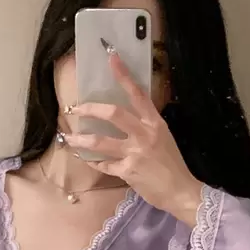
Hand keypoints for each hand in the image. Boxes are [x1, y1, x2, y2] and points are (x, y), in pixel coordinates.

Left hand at [64, 52, 203, 225]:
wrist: (180, 191)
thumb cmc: (172, 165)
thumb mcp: (163, 138)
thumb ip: (146, 127)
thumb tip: (126, 119)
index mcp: (155, 123)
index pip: (138, 94)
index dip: (123, 75)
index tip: (111, 58)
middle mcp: (144, 134)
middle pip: (113, 113)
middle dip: (90, 109)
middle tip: (75, 109)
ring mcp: (135, 153)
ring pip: (101, 141)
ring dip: (81, 139)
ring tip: (68, 138)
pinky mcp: (127, 171)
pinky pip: (104, 164)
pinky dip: (93, 162)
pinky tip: (86, 159)